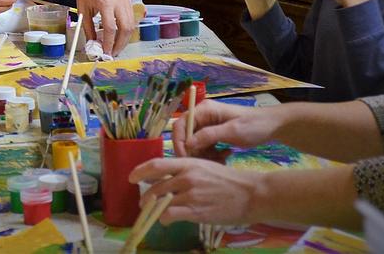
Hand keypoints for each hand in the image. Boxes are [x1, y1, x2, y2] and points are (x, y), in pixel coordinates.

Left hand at [74, 0, 134, 55]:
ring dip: (125, 40)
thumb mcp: (83, 9)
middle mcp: (119, 2)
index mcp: (106, 2)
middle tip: (113, 53)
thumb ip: (88, 28)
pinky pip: (132, 20)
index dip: (108, 43)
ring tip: (116, 48)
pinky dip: (127, 31)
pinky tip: (119, 37)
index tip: (105, 52)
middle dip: (120, 44)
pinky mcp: (129, 2)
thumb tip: (92, 44)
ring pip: (131, 26)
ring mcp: (126, 2)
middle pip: (125, 29)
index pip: (110, 28)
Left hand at [130, 158, 261, 224]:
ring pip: (160, 202)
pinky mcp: (196, 210)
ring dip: (153, 209)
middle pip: (155, 186)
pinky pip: (169, 215)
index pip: (156, 164)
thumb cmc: (230, 181)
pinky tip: (167, 220)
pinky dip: (163, 219)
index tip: (131, 177)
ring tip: (154, 213)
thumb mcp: (205, 167)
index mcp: (189, 163)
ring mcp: (191, 194)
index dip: (139, 171)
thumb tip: (168, 178)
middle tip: (144, 203)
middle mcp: (186, 177)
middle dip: (146, 196)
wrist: (252, 194)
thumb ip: (186, 171)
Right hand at [172, 100, 280, 157]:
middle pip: (186, 137)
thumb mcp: (232, 131)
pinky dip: (213, 155)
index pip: (180, 124)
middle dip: (194, 152)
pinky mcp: (215, 135)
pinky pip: (206, 148)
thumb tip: (188, 144)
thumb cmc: (254, 125)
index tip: (185, 158)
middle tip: (207, 163)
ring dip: (206, 155)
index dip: (179, 141)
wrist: (273, 126)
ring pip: (196, 145)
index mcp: (204, 110)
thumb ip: (208, 136)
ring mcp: (208, 126)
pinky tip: (226, 156)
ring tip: (223, 159)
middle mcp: (203, 117)